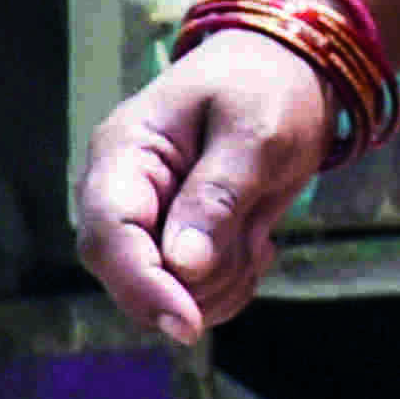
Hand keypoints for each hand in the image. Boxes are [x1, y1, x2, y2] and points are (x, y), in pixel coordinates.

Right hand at [75, 30, 335, 343]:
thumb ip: (219, 193)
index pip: (110, 235)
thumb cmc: (269, 88)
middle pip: (135, 277)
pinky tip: (254, 239)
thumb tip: (183, 265)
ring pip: (172, 295)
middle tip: (253, 231)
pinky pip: (198, 296)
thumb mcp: (256, 130)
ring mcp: (146, 225)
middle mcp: (122, 196)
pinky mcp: (174, 246)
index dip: (143, 286)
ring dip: (225, 277)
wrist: (290, 74)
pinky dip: (233, 281)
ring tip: (255, 224)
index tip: (188, 324)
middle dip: (202, 277)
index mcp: (123, 154)